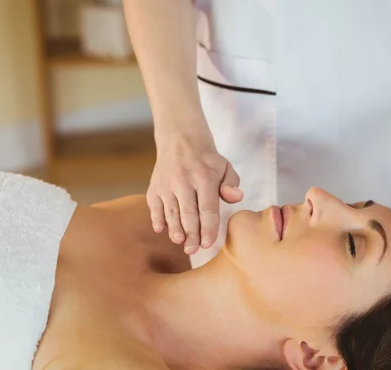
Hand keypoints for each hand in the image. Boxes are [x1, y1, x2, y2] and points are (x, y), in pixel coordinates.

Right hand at [147, 136, 242, 253]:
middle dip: (191, 234)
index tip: (209, 243)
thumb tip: (236, 198)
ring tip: (180, 242)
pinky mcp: (154, 187)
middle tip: (193, 250)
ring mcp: (166, 184)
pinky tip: (161, 230)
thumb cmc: (207, 161)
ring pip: (171, 211)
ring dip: (174, 229)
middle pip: (188, 213)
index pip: (207, 208)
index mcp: (204, 177)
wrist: (180, 140)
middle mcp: (184, 181)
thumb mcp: (225, 167)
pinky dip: (157, 219)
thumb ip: (231, 183)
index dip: (208, 228)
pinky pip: (155, 206)